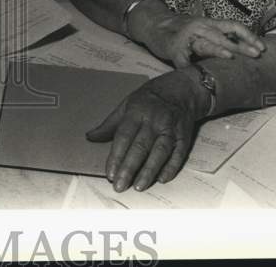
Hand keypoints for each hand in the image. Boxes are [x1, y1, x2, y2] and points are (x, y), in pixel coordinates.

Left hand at [86, 70, 208, 191]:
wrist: (181, 89)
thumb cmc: (149, 98)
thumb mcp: (126, 104)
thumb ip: (109, 124)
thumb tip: (91, 137)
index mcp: (136, 112)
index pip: (124, 136)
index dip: (116, 156)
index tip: (109, 173)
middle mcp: (154, 121)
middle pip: (140, 147)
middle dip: (129, 168)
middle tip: (120, 185)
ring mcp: (170, 129)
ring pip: (160, 152)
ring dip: (149, 171)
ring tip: (138, 186)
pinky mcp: (184, 136)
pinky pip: (178, 154)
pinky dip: (171, 167)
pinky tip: (162, 179)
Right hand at [132, 7, 265, 67]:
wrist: (153, 23)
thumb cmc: (182, 29)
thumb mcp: (202, 28)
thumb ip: (218, 36)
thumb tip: (243, 49)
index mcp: (210, 23)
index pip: (234, 26)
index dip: (249, 36)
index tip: (262, 47)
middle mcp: (200, 27)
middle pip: (223, 36)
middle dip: (240, 46)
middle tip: (255, 55)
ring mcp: (186, 37)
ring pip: (204, 43)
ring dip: (216, 50)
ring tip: (228, 57)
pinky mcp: (173, 48)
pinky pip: (183, 60)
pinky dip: (189, 68)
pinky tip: (195, 75)